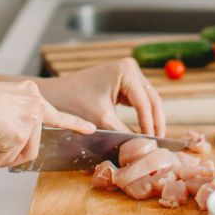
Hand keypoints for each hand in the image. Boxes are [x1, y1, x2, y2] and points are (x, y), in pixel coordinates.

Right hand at [0, 80, 94, 168]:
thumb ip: (11, 117)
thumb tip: (9, 143)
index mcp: (28, 91)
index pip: (56, 112)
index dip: (74, 123)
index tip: (90, 129)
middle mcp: (33, 103)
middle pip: (31, 143)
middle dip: (8, 154)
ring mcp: (29, 119)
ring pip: (19, 154)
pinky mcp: (19, 136)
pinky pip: (1, 160)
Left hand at [38, 58, 166, 136]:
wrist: (55, 95)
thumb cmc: (74, 103)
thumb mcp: (102, 120)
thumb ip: (125, 133)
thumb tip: (145, 146)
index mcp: (126, 71)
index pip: (145, 103)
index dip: (150, 126)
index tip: (153, 146)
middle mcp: (130, 68)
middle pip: (152, 100)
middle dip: (155, 123)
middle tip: (159, 144)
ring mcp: (128, 73)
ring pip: (148, 100)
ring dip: (151, 119)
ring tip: (153, 141)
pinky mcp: (124, 81)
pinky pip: (139, 100)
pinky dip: (142, 115)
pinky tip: (144, 131)